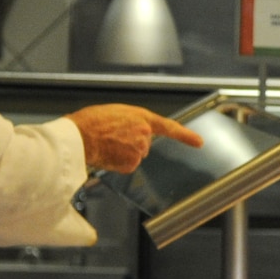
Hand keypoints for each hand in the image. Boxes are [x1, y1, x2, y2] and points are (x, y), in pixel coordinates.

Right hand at [64, 104, 201, 172]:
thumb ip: (131, 122)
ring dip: (123, 152)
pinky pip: (127, 165)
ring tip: (106, 144)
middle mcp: (145, 134)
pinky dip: (117, 162)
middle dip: (131, 143)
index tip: (199, 142)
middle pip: (144, 144)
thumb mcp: (116, 113)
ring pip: (135, 155)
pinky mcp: (131, 163)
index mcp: (142, 117)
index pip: (170, 127)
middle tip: (112, 136)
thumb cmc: (92, 121)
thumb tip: (131, 132)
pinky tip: (107, 154)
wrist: (80, 135)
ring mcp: (139, 150)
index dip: (186, 136)